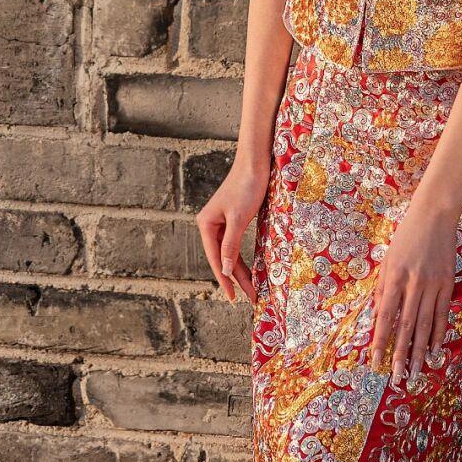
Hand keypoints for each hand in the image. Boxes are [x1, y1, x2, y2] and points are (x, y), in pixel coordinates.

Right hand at [195, 159, 269, 306]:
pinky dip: (241, 258)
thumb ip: (230, 245)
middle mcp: (210, 225)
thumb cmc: (246, 187)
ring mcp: (221, 222)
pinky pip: (234, 244)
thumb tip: (224, 269)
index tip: (234, 298)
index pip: (215, 259)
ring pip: (229, 253)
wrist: (255, 163)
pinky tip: (249, 270)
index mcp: (206, 224)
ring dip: (240, 270)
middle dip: (236, 278)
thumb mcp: (238, 218)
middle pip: (222, 258)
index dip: (225, 280)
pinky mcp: (232, 220)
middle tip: (250, 297)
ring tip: (252, 289)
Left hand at [366, 202, 458, 383]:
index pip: (385, 316)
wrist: (434, 215)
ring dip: (420, 351)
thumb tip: (378, 316)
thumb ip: (382, 288)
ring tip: (415, 372)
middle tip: (398, 378)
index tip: (376, 362)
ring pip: (425, 324)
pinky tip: (435, 351)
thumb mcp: (387, 259)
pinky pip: (443, 313)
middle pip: (406, 325)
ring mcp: (433, 284)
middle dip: (401, 354)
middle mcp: (414, 283)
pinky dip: (438, 334)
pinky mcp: (448, 283)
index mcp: (394, 277)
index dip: (381, 341)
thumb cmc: (405, 237)